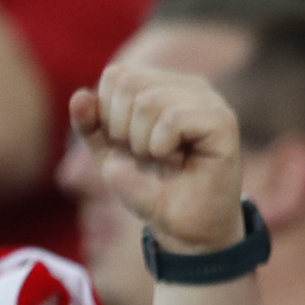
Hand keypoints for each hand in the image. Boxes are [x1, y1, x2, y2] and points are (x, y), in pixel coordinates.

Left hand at [69, 66, 246, 254]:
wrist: (184, 229)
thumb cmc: (152, 190)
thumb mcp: (110, 155)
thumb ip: (91, 125)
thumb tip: (80, 96)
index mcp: (164, 85)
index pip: (116, 75)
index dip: (109, 116)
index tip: (131, 147)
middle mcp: (189, 85)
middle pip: (128, 82)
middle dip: (123, 129)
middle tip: (147, 157)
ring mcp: (209, 101)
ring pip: (148, 101)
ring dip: (144, 143)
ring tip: (165, 161)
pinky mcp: (223, 122)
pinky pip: (172, 119)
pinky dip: (162, 148)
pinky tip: (180, 163)